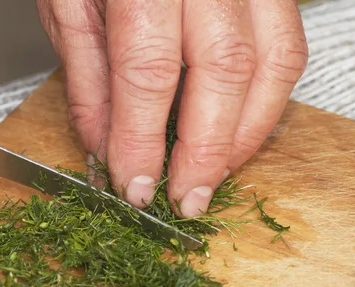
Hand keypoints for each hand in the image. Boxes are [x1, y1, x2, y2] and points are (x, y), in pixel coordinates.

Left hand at [37, 0, 307, 216]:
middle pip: (224, 71)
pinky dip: (267, 99)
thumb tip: (107, 148)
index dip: (142, 140)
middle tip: (187, 199)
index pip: (147, 71)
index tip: (135, 187)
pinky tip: (239, 130)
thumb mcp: (67, 5)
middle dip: (205, 151)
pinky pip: (287, 46)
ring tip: (215, 175)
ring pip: (273, 61)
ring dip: (246, 134)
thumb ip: (89, 80)